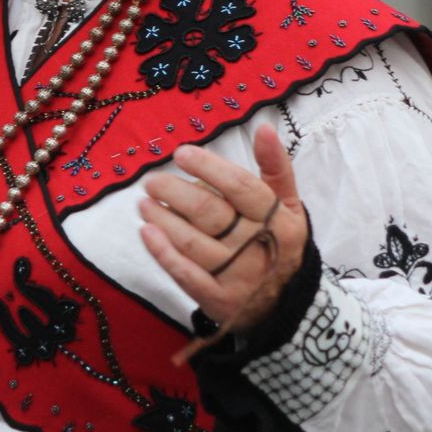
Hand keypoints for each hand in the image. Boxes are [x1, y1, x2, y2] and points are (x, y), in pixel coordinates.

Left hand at [139, 126, 309, 350]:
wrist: (285, 303)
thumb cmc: (278, 242)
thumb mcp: (288, 205)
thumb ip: (276, 167)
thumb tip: (263, 128)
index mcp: (277, 220)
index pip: (241, 188)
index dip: (209, 167)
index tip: (181, 154)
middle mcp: (258, 248)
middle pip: (210, 214)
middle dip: (175, 193)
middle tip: (152, 181)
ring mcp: (237, 276)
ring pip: (193, 243)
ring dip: (163, 219)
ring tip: (144, 203)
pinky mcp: (218, 300)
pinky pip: (186, 275)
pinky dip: (163, 253)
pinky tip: (146, 233)